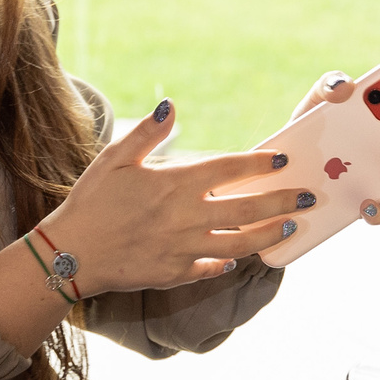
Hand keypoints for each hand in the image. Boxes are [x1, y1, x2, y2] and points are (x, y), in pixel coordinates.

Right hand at [41, 102, 311, 290]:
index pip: (230, 169)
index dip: (259, 163)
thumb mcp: (115, 159)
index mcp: (175, 183)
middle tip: (308, 196)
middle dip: (283, 200)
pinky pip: (213, 268)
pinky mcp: (177, 274)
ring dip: (269, 234)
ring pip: (241, 242)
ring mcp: (185, 248)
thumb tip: (171, 106)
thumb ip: (147, 133)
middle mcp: (188, 216)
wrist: (71, 253)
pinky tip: (240, 257)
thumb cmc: (91, 201)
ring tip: (289, 228)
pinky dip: (229, 263)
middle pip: (249, 207)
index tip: (282, 159)